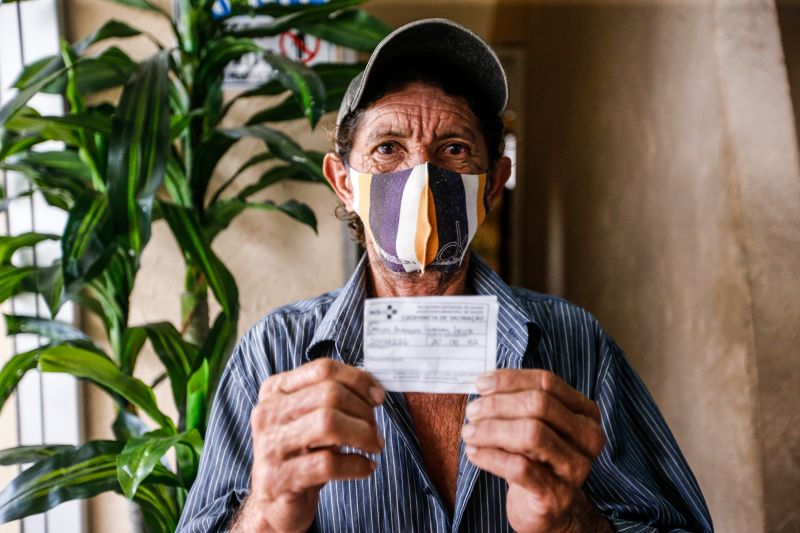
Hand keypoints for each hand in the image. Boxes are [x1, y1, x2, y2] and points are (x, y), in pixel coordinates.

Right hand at [234, 359, 385, 532]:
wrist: (275, 501)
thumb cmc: (301, 453)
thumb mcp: (312, 417)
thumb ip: (334, 395)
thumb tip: (372, 383)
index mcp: (275, 390)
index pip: (323, 369)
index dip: (358, 380)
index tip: (378, 397)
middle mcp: (268, 413)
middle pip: (329, 394)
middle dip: (363, 411)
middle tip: (376, 430)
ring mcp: (270, 446)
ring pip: (328, 423)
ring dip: (362, 434)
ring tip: (374, 446)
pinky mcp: (280, 478)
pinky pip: (328, 463)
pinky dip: (356, 464)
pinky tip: (366, 467)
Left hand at [462, 369, 606, 532]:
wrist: (548, 507)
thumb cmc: (536, 458)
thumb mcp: (533, 425)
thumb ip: (517, 401)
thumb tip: (484, 383)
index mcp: (585, 413)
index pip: (547, 383)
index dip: (510, 380)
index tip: (480, 384)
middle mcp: (588, 438)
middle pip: (539, 405)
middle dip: (498, 405)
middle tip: (472, 412)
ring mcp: (575, 468)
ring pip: (531, 434)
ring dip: (492, 430)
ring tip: (469, 433)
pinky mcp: (556, 494)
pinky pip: (519, 467)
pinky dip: (490, 457)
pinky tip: (474, 453)